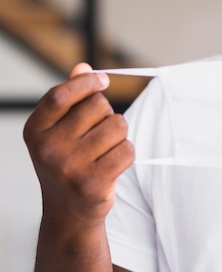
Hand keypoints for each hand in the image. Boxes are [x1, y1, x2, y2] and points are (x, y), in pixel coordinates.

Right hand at [23, 63, 134, 225]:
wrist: (68, 213)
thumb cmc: (68, 162)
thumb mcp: (60, 131)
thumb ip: (71, 98)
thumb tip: (83, 67)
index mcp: (35, 131)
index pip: (61, 95)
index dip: (86, 82)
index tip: (102, 80)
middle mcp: (48, 149)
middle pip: (98, 105)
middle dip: (106, 114)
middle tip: (97, 134)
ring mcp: (69, 168)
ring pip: (118, 126)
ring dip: (119, 136)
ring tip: (104, 151)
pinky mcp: (92, 183)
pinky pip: (127, 149)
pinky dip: (126, 154)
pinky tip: (112, 166)